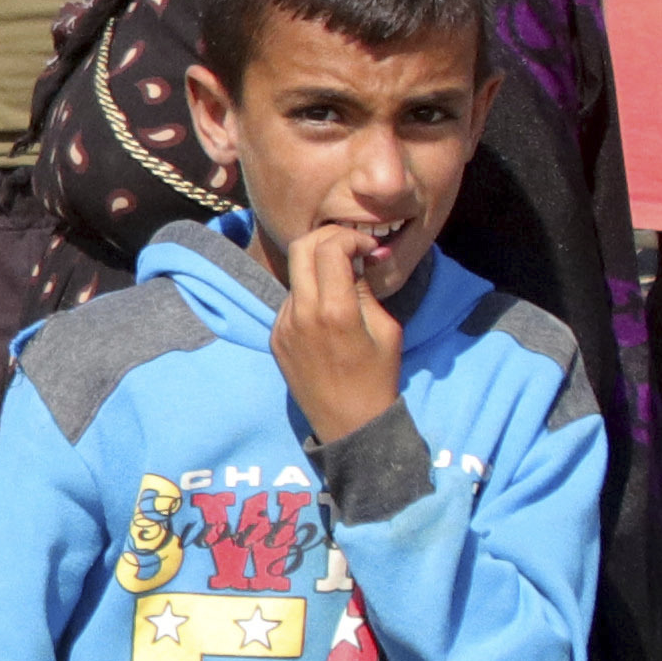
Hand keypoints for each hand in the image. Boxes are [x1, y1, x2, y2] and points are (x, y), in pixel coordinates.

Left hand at [278, 218, 404, 449]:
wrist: (349, 423)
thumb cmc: (377, 378)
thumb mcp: (386, 331)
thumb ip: (366, 290)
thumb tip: (359, 259)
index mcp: (334, 310)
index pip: (329, 248)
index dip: (351, 237)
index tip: (368, 249)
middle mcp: (301, 313)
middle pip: (301, 248)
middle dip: (327, 238)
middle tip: (350, 248)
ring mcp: (283, 325)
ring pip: (295, 274)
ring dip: (318, 268)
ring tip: (343, 283)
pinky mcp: (275, 337)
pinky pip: (290, 301)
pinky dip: (309, 293)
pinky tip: (327, 311)